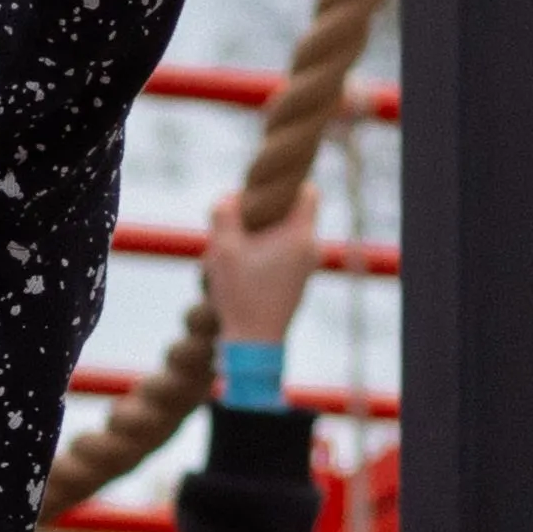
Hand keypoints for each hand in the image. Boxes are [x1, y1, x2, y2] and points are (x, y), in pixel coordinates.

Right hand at [199, 187, 321, 347]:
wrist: (254, 347)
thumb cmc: (240, 298)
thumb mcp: (222, 250)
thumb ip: (224, 215)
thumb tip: (229, 198)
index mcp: (299, 236)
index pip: (308, 191)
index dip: (287, 184)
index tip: (261, 194)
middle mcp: (310, 249)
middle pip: (292, 213)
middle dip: (264, 214)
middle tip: (237, 226)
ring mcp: (306, 268)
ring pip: (286, 235)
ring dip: (261, 236)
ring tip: (235, 253)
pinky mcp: (297, 283)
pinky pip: (284, 255)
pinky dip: (266, 255)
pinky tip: (242, 271)